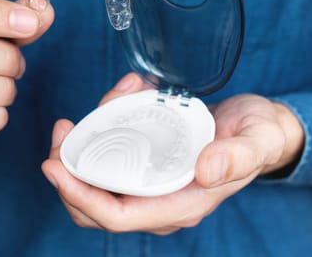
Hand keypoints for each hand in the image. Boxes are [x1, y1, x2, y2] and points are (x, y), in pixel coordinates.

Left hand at [42, 73, 303, 234]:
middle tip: (60, 134)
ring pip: (98, 179)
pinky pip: (113, 155)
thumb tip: (206, 170)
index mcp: (182, 204)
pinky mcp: (147, 162)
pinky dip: (104, 128)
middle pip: (95, 205)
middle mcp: (160, 199)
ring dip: (82, 147)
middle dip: (67, 175)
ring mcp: (151, 182)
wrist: (257, 128)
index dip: (81, 198)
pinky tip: (119, 95)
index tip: (54, 168)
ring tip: (95, 106)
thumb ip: (238, 156)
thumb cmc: (258, 137)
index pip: (119, 216)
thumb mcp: (257, 140)